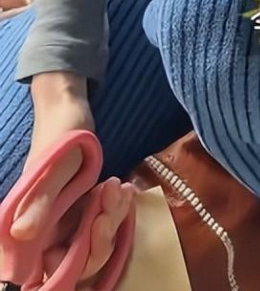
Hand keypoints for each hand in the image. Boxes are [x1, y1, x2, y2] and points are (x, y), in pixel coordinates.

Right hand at [9, 72, 132, 286]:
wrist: (68, 106)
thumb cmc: (59, 134)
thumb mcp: (52, 167)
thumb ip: (40, 202)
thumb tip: (21, 234)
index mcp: (35, 227)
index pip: (58, 265)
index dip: (83, 256)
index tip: (100, 223)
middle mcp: (50, 229)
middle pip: (83, 257)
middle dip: (105, 230)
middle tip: (113, 194)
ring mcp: (69, 218)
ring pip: (96, 238)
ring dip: (113, 214)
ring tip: (119, 185)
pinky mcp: (83, 206)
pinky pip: (103, 218)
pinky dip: (116, 206)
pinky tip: (125, 188)